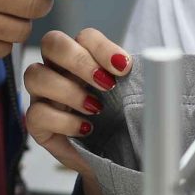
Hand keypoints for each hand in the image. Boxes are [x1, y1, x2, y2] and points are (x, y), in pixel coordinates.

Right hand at [24, 28, 130, 194]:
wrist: (109, 158)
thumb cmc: (117, 122)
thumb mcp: (130, 97)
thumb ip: (138, 79)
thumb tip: (159, 70)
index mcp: (81, 56)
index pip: (84, 35)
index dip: (102, 47)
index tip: (124, 68)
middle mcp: (57, 70)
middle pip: (52, 43)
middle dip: (80, 61)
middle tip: (106, 84)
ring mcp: (43, 95)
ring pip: (35, 75)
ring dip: (69, 90)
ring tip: (96, 108)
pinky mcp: (37, 123)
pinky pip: (37, 113)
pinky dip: (64, 121)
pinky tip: (86, 129)